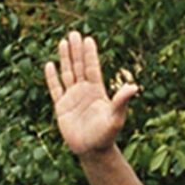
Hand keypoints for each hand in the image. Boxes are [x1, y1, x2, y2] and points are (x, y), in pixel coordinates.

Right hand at [45, 31, 138, 157]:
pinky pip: (55, 89)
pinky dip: (52, 78)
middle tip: (74, 33)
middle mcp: (84, 91)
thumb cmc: (106, 135)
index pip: (92, 68)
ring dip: (65, 59)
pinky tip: (50, 65)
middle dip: (76, 51)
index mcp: (97, 91)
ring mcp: (72, 98)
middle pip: (79, 67)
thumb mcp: (116, 117)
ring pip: (67, 74)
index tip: (88, 39)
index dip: (89, 55)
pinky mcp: (61, 107)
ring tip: (63, 42)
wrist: (92, 151)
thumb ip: (121, 101)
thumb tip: (134, 87)